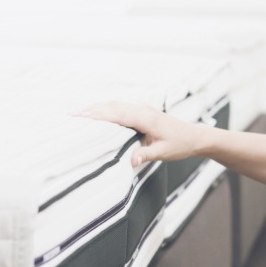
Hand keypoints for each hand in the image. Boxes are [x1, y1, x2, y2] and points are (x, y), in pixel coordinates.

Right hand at [75, 101, 206, 167]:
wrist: (194, 136)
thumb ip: (147, 155)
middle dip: (92, 109)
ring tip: (78, 112)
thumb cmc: (180, 144)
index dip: (98, 115)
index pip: (118, 114)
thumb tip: (131, 161)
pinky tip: (96, 113)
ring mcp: (142, 109)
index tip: (82, 116)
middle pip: (113, 106)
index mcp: (146, 119)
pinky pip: (121, 107)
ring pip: (115, 105)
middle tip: (71, 114)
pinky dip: (106, 109)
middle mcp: (143, 110)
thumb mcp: (164, 152)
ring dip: (97, 107)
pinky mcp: (142, 112)